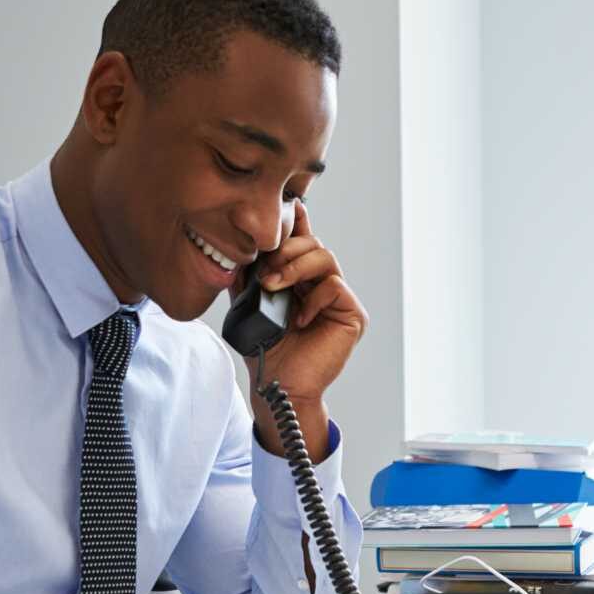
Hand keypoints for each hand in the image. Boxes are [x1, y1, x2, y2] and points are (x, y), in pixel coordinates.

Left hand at [244, 200, 366, 461]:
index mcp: (301, 280)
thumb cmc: (266, 350)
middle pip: (313, 244)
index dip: (297, 223)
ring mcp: (339, 299)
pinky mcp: (352, 314)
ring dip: (295, 266)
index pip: (302, 242)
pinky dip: (314, 297)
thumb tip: (241, 247)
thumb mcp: (249, 305)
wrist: (280, 386)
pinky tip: (299, 318)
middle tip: (264, 272)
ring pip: (325, 258)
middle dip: (285, 250)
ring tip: (273, 286)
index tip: (290, 207)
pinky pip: (335, 285)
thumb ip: (248, 276)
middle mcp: (322, 285)